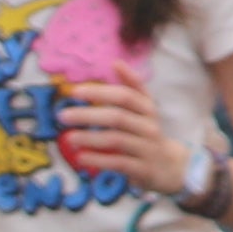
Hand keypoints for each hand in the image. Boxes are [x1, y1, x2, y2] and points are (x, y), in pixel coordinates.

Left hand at [57, 71, 192, 198]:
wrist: (169, 166)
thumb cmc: (147, 132)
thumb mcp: (144, 108)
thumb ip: (131, 86)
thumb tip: (116, 62)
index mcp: (147, 108)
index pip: (125, 96)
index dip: (100, 92)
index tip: (74, 91)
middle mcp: (149, 126)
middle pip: (117, 117)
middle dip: (88, 115)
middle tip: (63, 116)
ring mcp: (147, 148)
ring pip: (116, 140)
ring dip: (90, 138)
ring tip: (68, 138)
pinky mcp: (142, 169)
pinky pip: (118, 163)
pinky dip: (98, 160)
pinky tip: (81, 157)